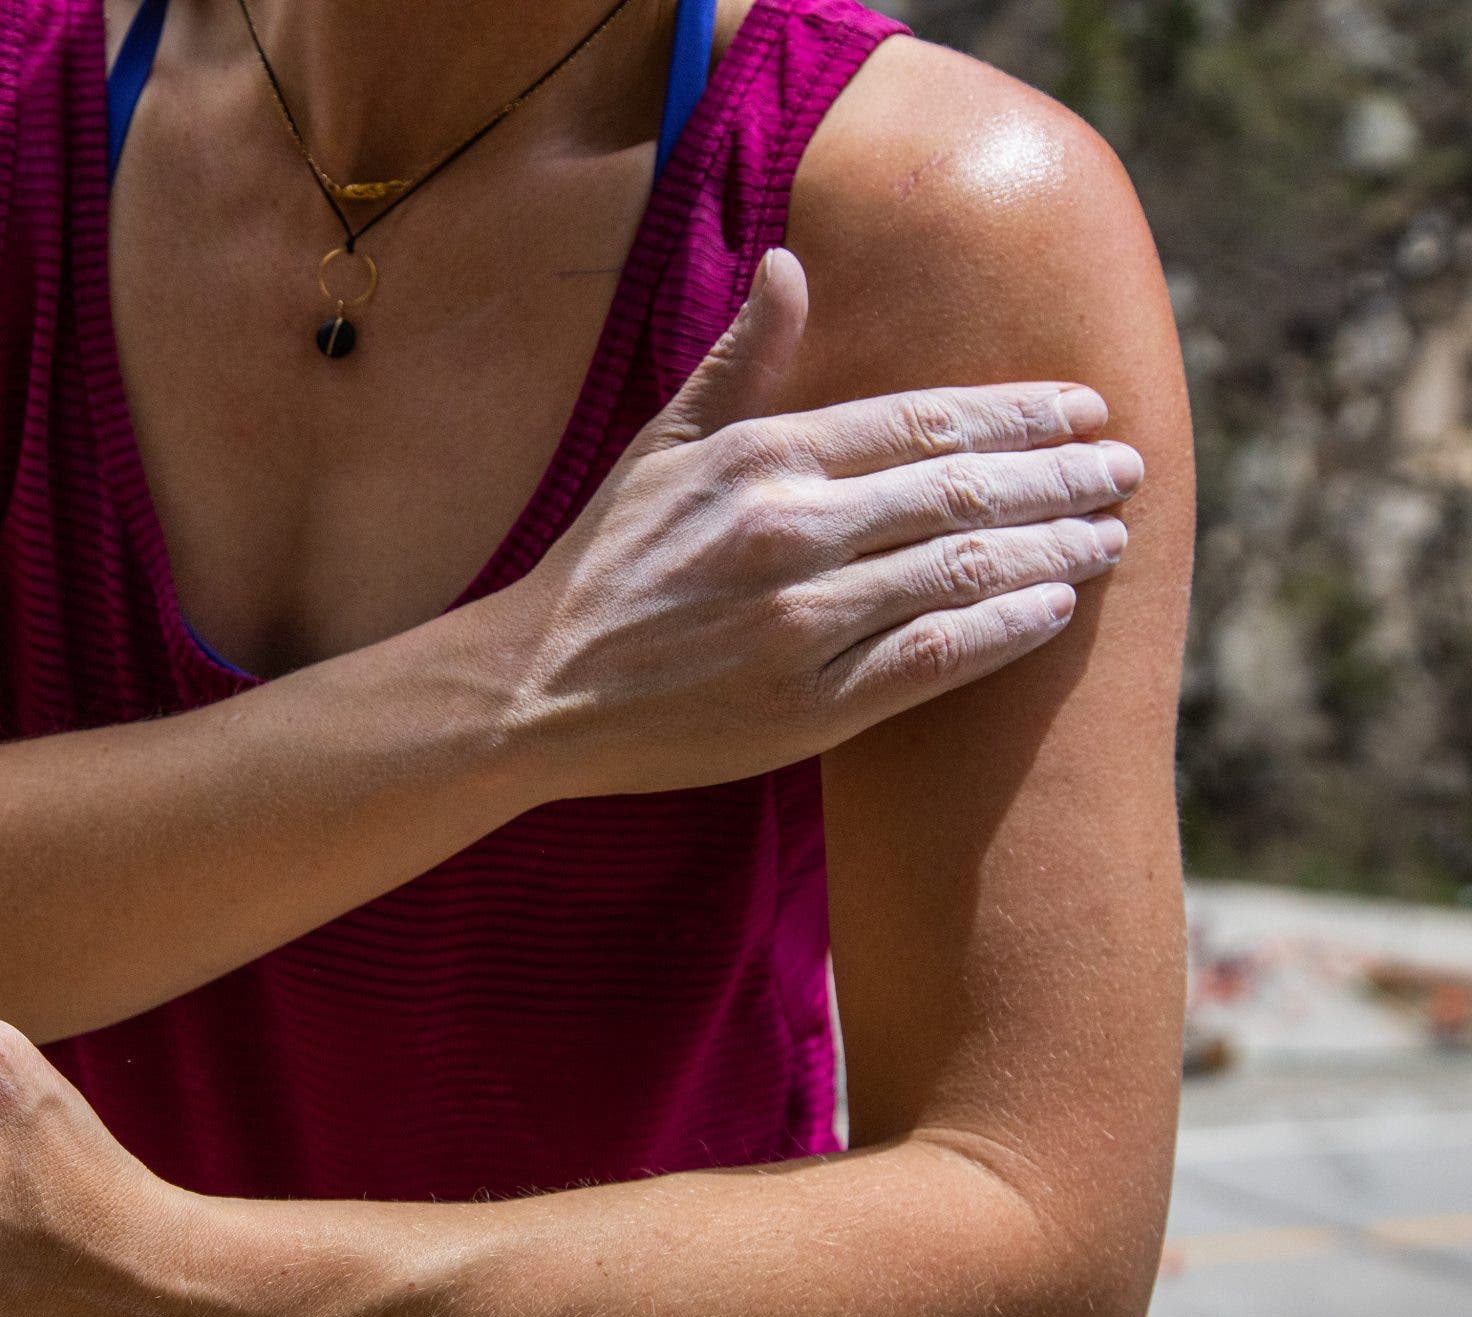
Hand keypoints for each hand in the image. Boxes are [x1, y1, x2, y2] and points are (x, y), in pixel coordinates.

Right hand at [501, 248, 1140, 795]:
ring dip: (1055, 549)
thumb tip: (789, 262)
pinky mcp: (808, 707)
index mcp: (761, 459)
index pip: (923, 422)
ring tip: (1112, 534)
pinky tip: (1054, 608)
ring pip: (964, 572)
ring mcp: (801, 624)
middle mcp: (789, 534)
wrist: (534, 687)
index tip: (1086, 407)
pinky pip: (934, 659)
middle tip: (1128, 468)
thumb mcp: (660, 447)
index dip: (1018, 413)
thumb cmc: (601, 564)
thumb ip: (738, 361)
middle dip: (1061, 476)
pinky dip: (1004, 629)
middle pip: (963, 493)